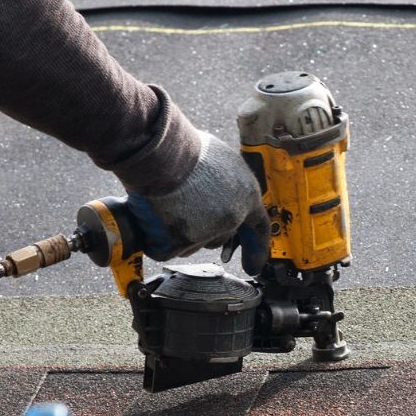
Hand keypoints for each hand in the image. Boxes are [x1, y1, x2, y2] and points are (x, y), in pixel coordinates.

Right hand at [126, 132, 271, 269]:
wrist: (162, 154)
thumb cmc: (188, 149)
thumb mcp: (223, 159)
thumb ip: (230, 181)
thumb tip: (225, 188)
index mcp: (246, 196)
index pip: (259, 228)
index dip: (257, 248)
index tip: (254, 265)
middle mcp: (231, 218)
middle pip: (220, 236)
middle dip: (206, 228)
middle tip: (186, 206)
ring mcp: (207, 231)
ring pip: (194, 244)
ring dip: (181, 231)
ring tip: (170, 202)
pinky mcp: (182, 240)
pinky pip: (168, 249)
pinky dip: (159, 238)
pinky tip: (156, 217)